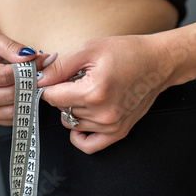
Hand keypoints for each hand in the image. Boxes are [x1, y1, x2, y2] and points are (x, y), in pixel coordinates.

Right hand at [0, 29, 56, 125]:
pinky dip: (21, 107)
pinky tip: (25, 93)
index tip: (40, 62)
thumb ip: (11, 47)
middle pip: (8, 95)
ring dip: (27, 97)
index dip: (24, 70)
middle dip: (29, 83)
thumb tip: (30, 57)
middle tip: (43, 72)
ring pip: (10, 110)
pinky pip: (9, 117)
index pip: (2, 76)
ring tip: (36, 83)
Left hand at [40, 34, 175, 153]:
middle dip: (62, 93)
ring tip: (87, 90)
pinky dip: (79, 135)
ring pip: (72, 123)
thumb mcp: (89, 49)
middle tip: (75, 78)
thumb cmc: (127, 52)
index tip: (54, 76)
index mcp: (93, 91)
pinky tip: (81, 117)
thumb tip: (37, 79)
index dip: (49, 84)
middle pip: (61, 108)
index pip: (51, 96)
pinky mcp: (119, 132)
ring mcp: (112, 126)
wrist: (158, 62)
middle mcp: (102, 113)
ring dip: (73, 108)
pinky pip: (89, 145)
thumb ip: (60, 66)